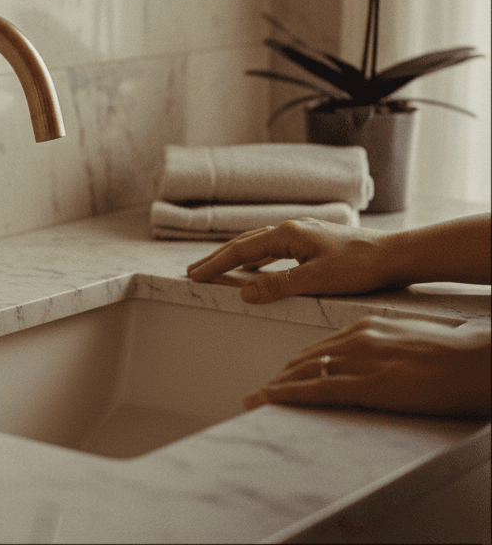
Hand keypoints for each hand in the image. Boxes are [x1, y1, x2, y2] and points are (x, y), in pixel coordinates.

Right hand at [185, 218, 391, 302]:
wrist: (394, 256)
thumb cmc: (359, 267)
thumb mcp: (316, 281)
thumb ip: (278, 286)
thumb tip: (243, 291)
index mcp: (286, 234)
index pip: (240, 251)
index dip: (215, 264)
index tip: (194, 275)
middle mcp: (290, 229)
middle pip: (244, 244)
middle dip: (218, 259)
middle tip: (194, 271)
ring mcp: (301, 234)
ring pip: (259, 245)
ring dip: (236, 258)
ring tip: (218, 269)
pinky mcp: (312, 242)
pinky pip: (274, 250)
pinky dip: (257, 259)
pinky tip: (257, 269)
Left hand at [243, 316, 490, 418]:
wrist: (473, 360)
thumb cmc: (452, 353)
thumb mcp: (409, 340)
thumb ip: (386, 348)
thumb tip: (380, 361)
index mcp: (365, 327)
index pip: (322, 346)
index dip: (300, 363)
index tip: (285, 373)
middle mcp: (355, 340)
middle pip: (308, 359)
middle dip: (283, 376)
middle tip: (264, 389)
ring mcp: (358, 361)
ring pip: (305, 374)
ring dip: (277, 387)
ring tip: (256, 398)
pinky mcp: (365, 385)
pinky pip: (316, 390)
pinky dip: (287, 395)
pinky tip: (267, 399)